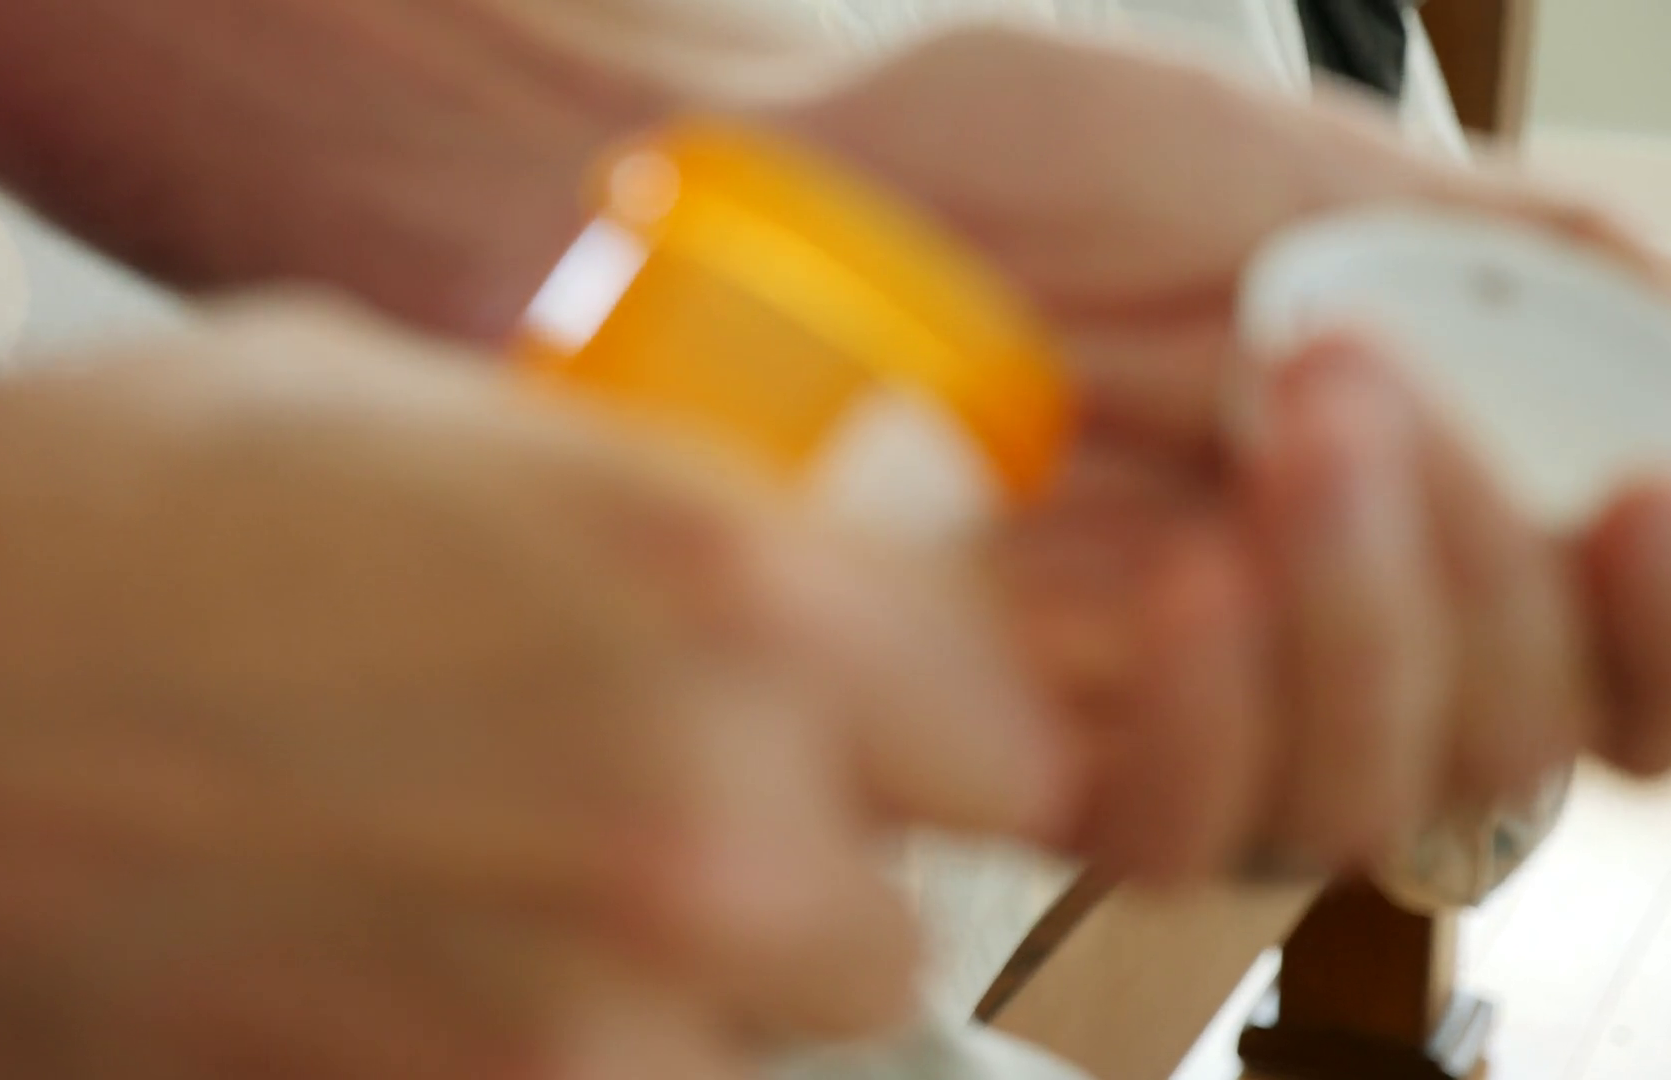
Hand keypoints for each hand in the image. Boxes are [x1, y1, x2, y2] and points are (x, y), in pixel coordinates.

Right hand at [0, 296, 1053, 1075]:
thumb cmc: (85, 528)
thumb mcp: (410, 414)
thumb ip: (647, 499)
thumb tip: (798, 554)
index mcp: (716, 584)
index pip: (1006, 745)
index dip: (933, 749)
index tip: (871, 751)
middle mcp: (693, 814)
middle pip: (888, 934)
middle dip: (792, 892)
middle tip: (646, 835)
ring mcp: (581, 1023)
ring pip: (754, 1062)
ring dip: (662, 1005)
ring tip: (488, 909)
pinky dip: (538, 1059)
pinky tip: (405, 977)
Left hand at [778, 28, 1670, 880]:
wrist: (797, 181)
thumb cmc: (1007, 168)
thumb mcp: (1280, 173)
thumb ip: (1491, 270)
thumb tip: (1661, 346)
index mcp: (1386, 502)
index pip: (1591, 659)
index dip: (1657, 630)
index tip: (1638, 501)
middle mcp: (1286, 626)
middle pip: (1499, 749)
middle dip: (1482, 580)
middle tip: (1358, 382)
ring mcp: (1151, 698)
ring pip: (1351, 806)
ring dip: (1364, 632)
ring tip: (1289, 428)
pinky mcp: (1011, 743)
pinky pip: (1163, 827)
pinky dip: (1212, 718)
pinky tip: (1182, 578)